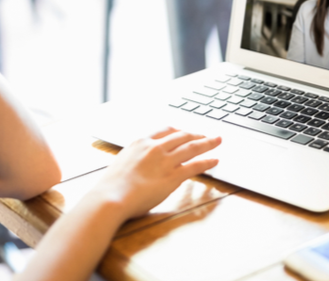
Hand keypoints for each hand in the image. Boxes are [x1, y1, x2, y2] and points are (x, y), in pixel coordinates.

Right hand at [88, 127, 221, 219]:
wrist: (111, 197)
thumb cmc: (112, 186)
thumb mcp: (122, 163)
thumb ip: (135, 159)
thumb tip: (142, 164)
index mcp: (140, 142)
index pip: (165, 130)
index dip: (179, 131)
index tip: (185, 132)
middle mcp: (155, 147)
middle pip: (182, 135)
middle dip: (196, 134)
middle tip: (206, 135)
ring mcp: (165, 161)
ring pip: (192, 147)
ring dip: (207, 143)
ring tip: (217, 141)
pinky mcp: (172, 176)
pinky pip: (194, 166)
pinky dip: (207, 162)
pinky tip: (215, 161)